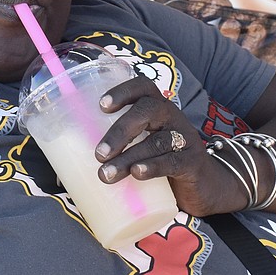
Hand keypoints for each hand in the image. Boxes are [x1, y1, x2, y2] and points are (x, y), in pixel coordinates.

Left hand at [93, 76, 247, 215]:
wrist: (207, 188)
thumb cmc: (163, 163)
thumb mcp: (143, 148)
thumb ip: (119, 150)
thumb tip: (68, 171)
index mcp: (158, 109)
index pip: (143, 87)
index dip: (123, 91)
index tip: (101, 106)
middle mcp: (172, 118)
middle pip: (148, 111)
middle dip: (120, 130)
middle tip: (98, 153)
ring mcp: (185, 139)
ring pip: (156, 141)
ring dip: (128, 157)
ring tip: (106, 174)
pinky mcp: (193, 163)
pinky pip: (173, 160)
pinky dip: (153, 166)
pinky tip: (137, 173)